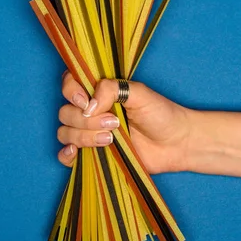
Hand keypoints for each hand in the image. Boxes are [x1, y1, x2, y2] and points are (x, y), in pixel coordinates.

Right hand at [56, 71, 192, 173]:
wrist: (176, 144)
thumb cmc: (161, 114)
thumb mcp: (140, 93)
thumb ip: (112, 90)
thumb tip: (88, 105)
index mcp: (100, 92)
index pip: (69, 84)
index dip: (71, 92)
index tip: (86, 101)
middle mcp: (91, 111)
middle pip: (65, 112)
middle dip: (86, 120)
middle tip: (114, 123)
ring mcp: (90, 133)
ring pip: (65, 132)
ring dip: (84, 136)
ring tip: (111, 139)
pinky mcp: (93, 154)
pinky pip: (66, 155)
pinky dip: (66, 154)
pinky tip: (76, 152)